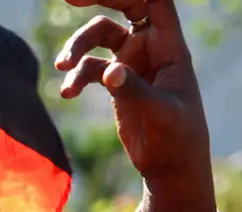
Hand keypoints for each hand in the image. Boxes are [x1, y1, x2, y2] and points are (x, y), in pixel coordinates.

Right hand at [54, 0, 209, 181]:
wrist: (170, 166)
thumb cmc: (178, 138)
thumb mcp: (161, 115)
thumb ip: (136, 91)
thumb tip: (109, 72)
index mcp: (169, 46)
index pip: (154, 1)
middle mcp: (150, 47)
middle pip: (124, 6)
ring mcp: (131, 62)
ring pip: (99, 36)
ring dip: (77, 47)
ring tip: (62, 67)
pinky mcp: (115, 81)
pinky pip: (89, 67)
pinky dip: (76, 76)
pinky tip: (68, 93)